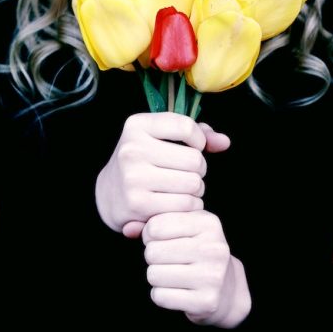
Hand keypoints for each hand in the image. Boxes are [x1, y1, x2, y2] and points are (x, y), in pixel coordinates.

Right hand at [95, 112, 229, 237]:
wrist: (108, 194)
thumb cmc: (144, 161)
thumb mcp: (162, 138)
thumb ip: (197, 134)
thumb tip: (224, 142)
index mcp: (137, 125)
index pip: (186, 127)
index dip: (199, 140)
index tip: (193, 147)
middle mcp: (132, 148)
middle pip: (195, 160)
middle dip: (198, 169)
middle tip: (186, 173)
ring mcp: (133, 176)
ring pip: (193, 184)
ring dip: (196, 189)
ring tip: (182, 188)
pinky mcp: (138, 203)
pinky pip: (185, 204)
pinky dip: (189, 206)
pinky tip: (178, 202)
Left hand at [143, 210, 250, 327]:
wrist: (227, 289)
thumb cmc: (197, 251)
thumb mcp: (183, 229)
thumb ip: (152, 223)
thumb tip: (127, 229)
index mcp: (209, 223)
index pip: (156, 225)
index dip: (150, 235)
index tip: (163, 240)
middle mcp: (214, 248)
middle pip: (152, 251)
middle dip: (153, 257)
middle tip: (168, 260)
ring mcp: (212, 276)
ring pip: (153, 274)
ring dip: (156, 276)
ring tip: (172, 275)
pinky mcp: (206, 301)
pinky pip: (160, 296)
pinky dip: (161, 295)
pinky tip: (176, 290)